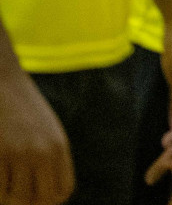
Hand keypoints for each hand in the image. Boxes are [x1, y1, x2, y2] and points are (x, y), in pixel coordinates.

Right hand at [0, 68, 72, 204]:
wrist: (3, 82)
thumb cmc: (21, 110)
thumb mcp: (45, 131)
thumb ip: (49, 157)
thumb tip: (42, 194)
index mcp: (59, 147)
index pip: (62, 191)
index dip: (47, 200)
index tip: (33, 194)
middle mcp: (44, 152)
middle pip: (41, 200)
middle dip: (26, 201)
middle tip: (14, 188)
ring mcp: (21, 152)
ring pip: (17, 198)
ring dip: (7, 195)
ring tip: (4, 177)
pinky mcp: (0, 153)